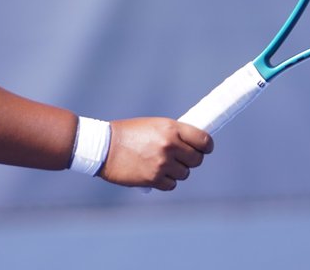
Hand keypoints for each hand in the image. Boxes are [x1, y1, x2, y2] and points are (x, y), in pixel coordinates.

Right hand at [98, 117, 212, 190]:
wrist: (103, 146)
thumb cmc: (127, 133)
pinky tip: (154, 173)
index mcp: (171, 128)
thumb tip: (193, 144)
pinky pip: (171, 185)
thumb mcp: (153, 125)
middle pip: (197, 160)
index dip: (206, 146)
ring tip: (161, 164)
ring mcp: (162, 163)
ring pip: (184, 174)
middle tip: (180, 158)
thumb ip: (173, 134)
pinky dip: (165, 181)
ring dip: (176, 171)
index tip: (204, 148)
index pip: (204, 140)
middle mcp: (169, 145)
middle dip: (190, 160)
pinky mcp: (153, 179)